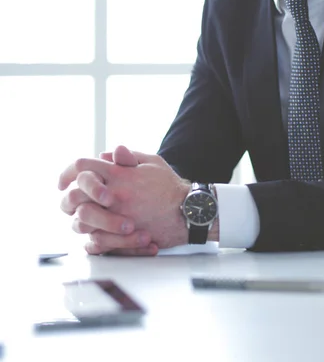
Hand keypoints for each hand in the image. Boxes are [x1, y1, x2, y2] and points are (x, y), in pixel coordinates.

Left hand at [59, 145, 190, 254]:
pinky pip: (93, 242)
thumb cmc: (170, 187)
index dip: (68, 171)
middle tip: (72, 201)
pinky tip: (96, 235)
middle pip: (73, 195)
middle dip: (69, 197)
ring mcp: (116, 217)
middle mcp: (114, 195)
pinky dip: (91, 239)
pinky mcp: (121, 237)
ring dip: (80, 219)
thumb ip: (127, 157)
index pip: (81, 166)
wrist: (187, 212)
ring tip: (87, 218)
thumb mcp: (151, 162)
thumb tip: (106, 154)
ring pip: (80, 221)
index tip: (64, 181)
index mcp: (119, 174)